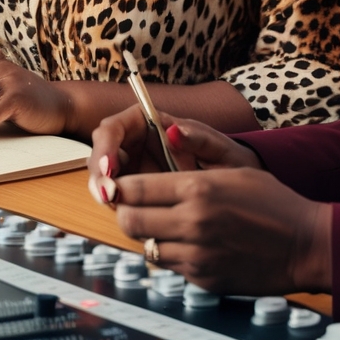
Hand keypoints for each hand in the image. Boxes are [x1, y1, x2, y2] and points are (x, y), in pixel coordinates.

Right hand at [87, 105, 259, 199]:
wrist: (240, 191)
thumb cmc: (230, 162)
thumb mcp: (220, 150)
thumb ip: (198, 138)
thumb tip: (174, 130)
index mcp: (150, 123)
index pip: (114, 128)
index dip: (106, 147)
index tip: (111, 169)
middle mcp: (137, 144)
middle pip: (102, 153)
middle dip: (99, 174)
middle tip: (107, 195)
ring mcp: (135, 168)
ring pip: (105, 176)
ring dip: (104, 191)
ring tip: (114, 206)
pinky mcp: (138, 192)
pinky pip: (119, 197)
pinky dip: (118, 206)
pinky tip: (126, 216)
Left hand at [110, 165, 331, 294]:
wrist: (307, 244)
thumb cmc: (273, 201)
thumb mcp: (232, 167)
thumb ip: (190, 159)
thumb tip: (161, 138)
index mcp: (198, 188)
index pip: (133, 189)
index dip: (119, 187)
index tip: (117, 185)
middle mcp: (193, 222)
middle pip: (129, 220)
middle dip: (125, 212)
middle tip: (133, 207)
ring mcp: (197, 254)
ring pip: (145, 246)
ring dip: (149, 234)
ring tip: (165, 224)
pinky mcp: (203, 279)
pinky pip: (170, 266)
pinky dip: (172, 255)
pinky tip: (190, 243)